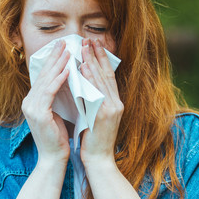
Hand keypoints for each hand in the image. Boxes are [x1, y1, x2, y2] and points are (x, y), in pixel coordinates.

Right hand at [22, 40, 71, 165]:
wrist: (54, 159)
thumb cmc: (59, 137)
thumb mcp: (58, 112)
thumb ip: (59, 97)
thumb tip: (69, 79)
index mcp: (32, 101)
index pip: (43, 77)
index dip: (52, 61)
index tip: (62, 48)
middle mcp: (29, 102)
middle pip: (43, 75)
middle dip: (54, 57)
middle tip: (64, 42)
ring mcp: (31, 107)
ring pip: (46, 80)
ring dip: (58, 64)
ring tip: (68, 51)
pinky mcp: (38, 113)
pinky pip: (50, 92)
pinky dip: (59, 79)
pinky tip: (68, 70)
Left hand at [79, 38, 122, 166]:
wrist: (98, 160)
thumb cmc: (93, 140)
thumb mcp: (95, 116)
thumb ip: (92, 100)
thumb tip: (82, 83)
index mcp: (115, 103)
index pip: (108, 76)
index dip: (102, 59)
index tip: (94, 45)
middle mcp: (116, 103)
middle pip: (107, 74)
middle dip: (98, 55)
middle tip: (89, 39)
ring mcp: (112, 109)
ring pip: (102, 80)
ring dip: (93, 61)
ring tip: (85, 47)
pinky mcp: (104, 115)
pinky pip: (97, 92)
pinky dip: (90, 79)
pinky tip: (84, 67)